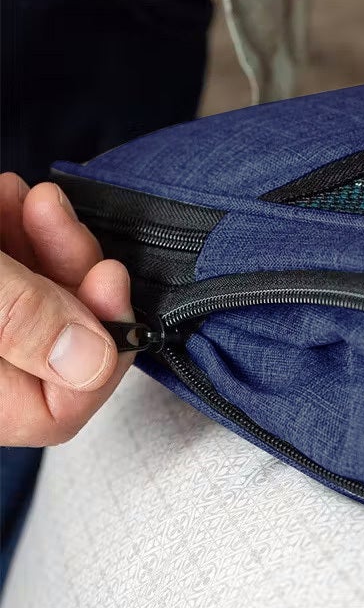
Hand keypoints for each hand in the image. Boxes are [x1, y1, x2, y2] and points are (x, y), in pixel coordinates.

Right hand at [0, 172, 133, 445]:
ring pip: (43, 303)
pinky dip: (17, 234)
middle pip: (63, 346)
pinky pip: (16, 275)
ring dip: (48, 243)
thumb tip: (93, 362)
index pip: (58, 411)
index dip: (101, 350)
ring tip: (29, 195)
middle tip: (60, 215)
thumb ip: (17, 321)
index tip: (110, 281)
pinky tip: (9, 197)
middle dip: (74, 273)